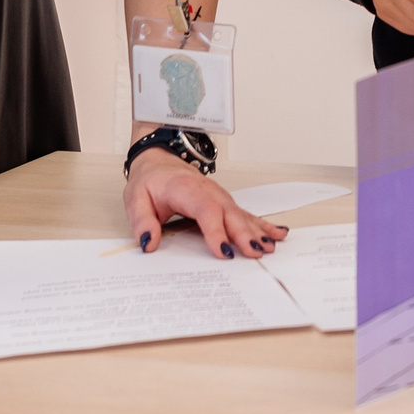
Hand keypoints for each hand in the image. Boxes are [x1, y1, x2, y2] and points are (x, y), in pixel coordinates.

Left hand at [123, 149, 287, 259]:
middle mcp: (208, 191)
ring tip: (270, 246)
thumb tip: (148, 243)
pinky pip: (245, 214)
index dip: (215, 230)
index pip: (205, 210)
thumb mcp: (136, 199)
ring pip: (241, 214)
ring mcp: (219, 196)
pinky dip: (262, 224)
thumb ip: (142, 221)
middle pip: (229, 213)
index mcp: (185, 189)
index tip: (223, 251)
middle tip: (255, 252)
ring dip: (257, 230)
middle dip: (243, 233)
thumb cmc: (150, 181)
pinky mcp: (225, 203)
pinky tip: (277, 233)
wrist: (159, 161)